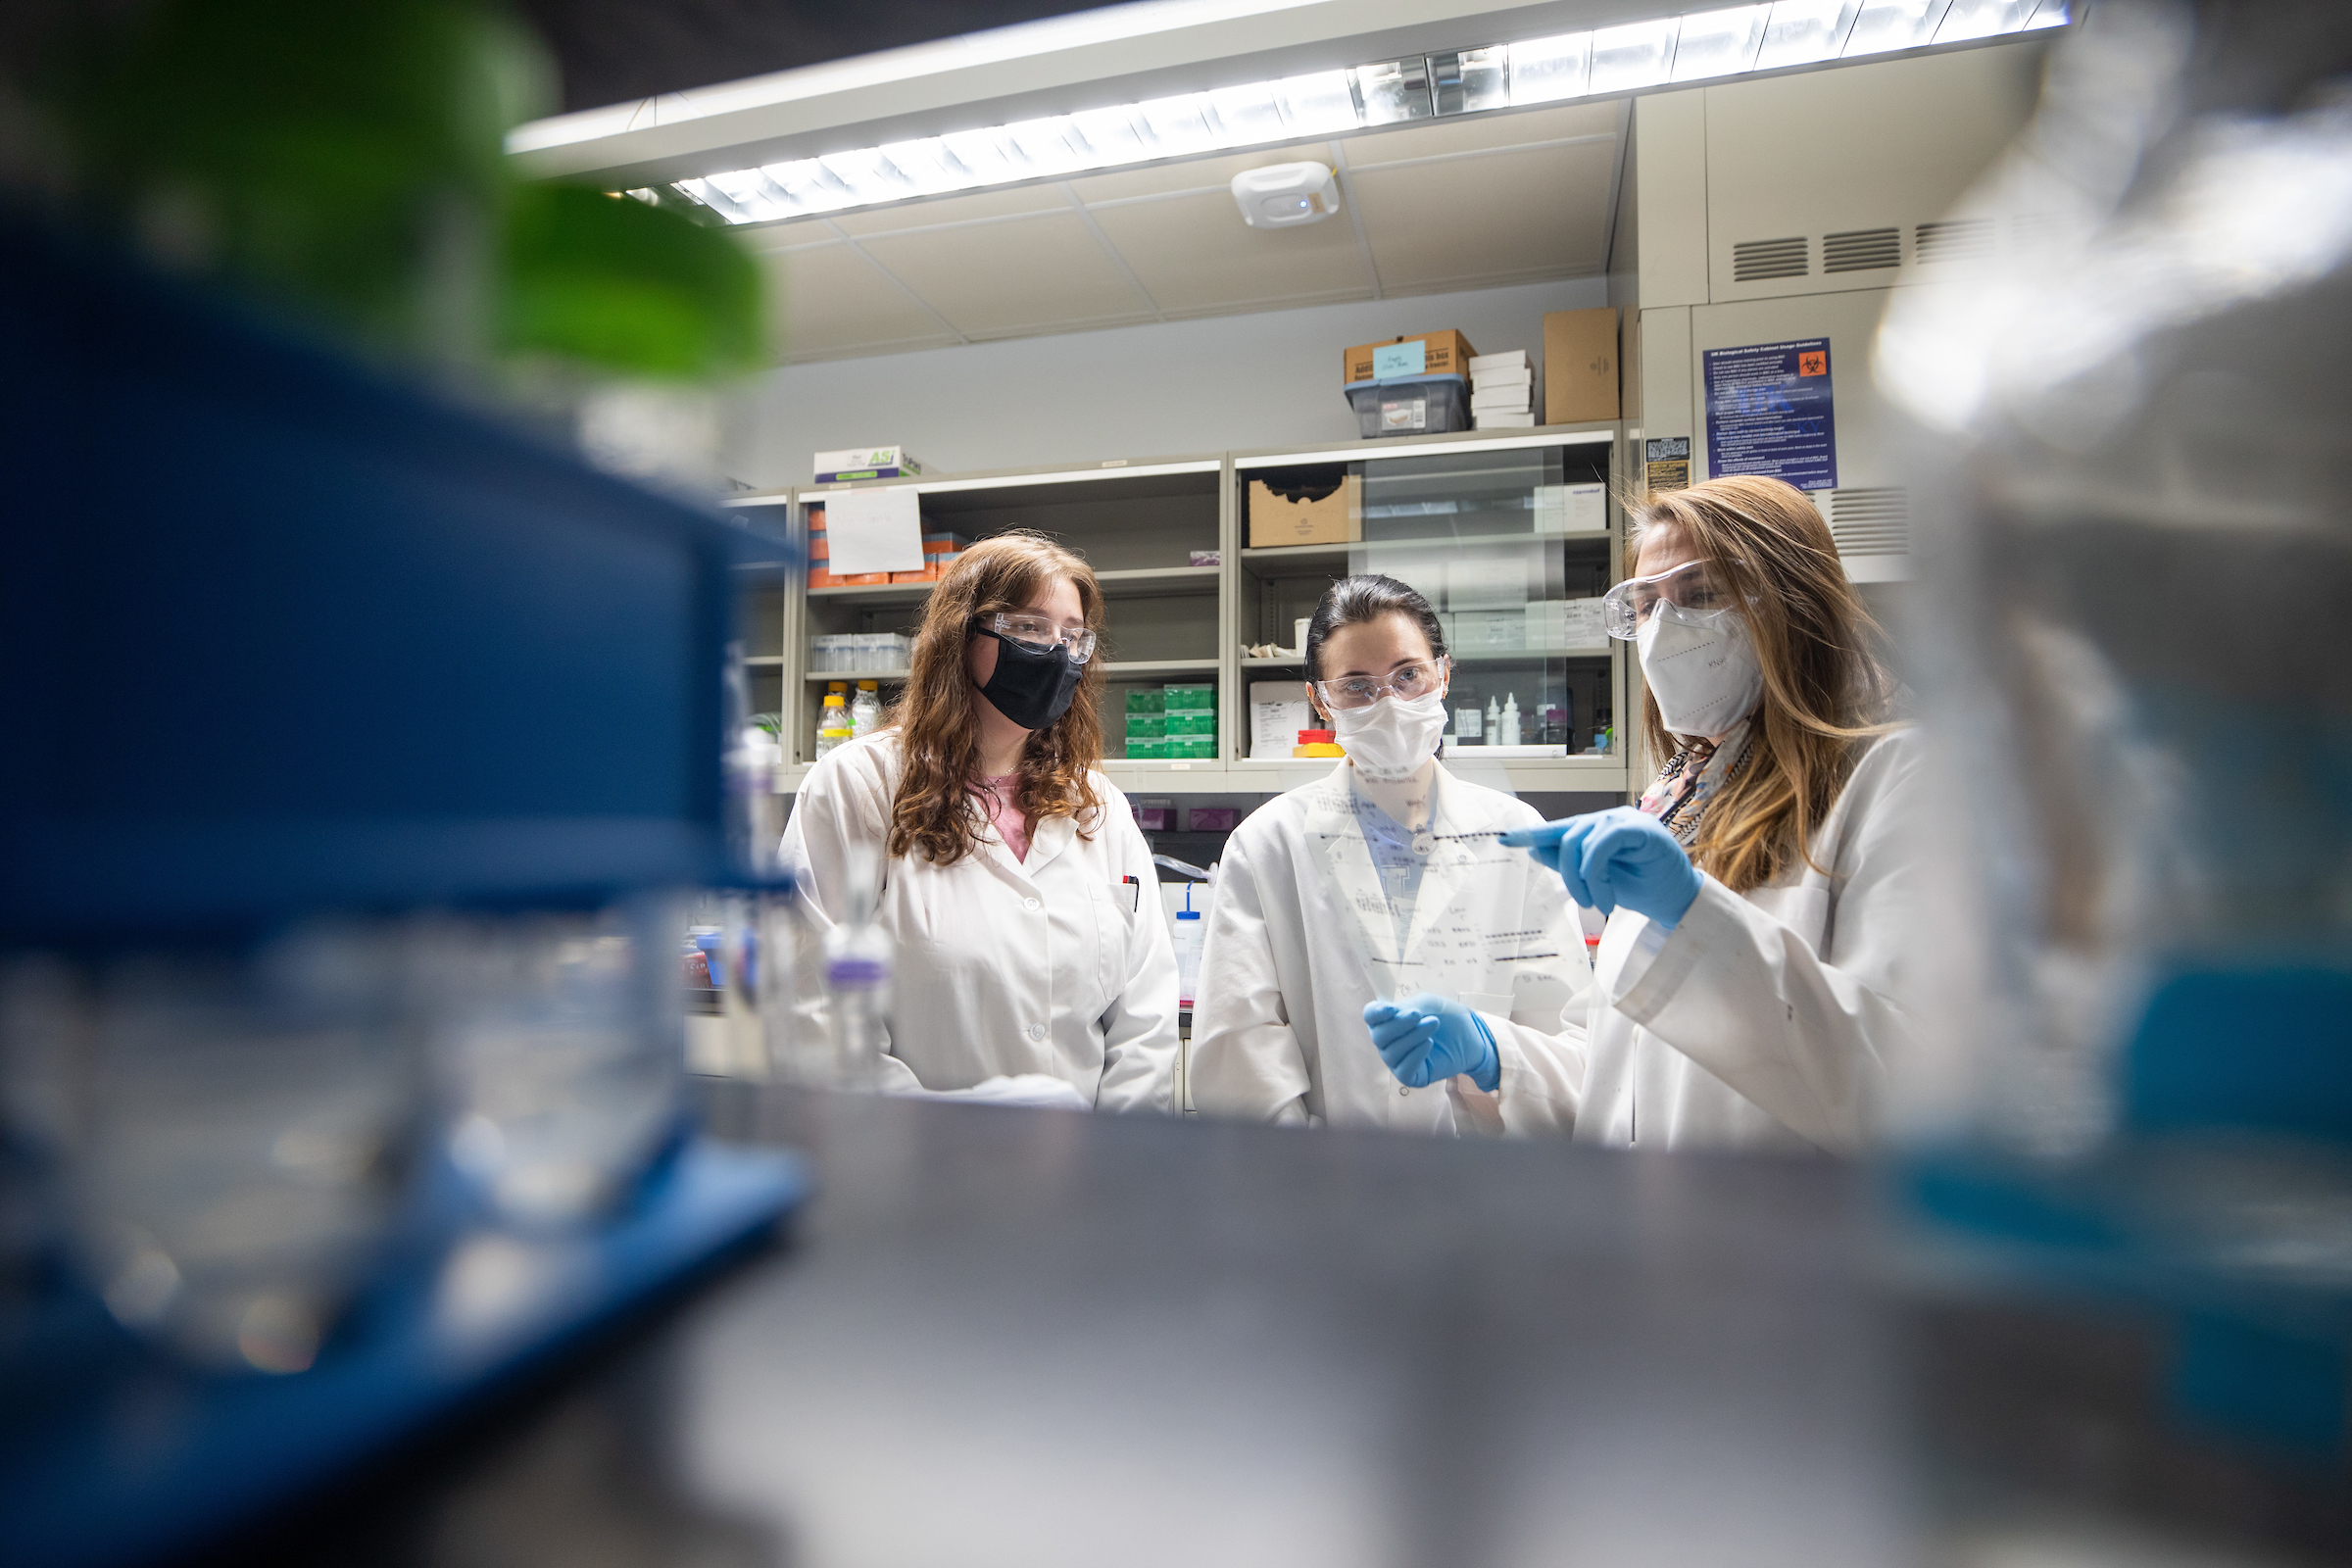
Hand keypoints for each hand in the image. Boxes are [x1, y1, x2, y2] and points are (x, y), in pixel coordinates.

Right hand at [1364, 992, 1498, 1091]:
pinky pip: (1403, 1070)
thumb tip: (1392, 1015)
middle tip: (1419, 1015)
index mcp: (1389, 1020)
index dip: (1376, 1013)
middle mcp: (1389, 1042)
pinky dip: (1415, 1055)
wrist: (1473, 1035)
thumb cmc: (1448, 1017)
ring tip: (1433, 1025)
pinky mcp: (1411, 1076)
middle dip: (1398, 1024)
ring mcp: (1398, 1060)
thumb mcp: (1428, 1004)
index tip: (1391, 1009)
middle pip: (1378, 1036)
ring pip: (1390, 1053)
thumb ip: (1407, 1007)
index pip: (1370, 1017)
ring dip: (1412, 1037)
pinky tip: (1429, 1044)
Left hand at [1500, 806, 1703, 926]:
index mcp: (1595, 830)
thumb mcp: (1595, 880)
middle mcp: (1607, 819)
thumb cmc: (1639, 888)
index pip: (1557, 829)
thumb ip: (1568, 863)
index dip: (1531, 835)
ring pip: (1581, 842)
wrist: (1676, 901)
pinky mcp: (1640, 828)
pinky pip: (1603, 843)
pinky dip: (1597, 871)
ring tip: (1600, 903)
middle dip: (1567, 873)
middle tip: (1584, 902)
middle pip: (1566, 837)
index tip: (1504, 841)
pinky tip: (1606, 894)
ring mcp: (1624, 820)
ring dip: (1585, 879)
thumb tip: (1535, 849)